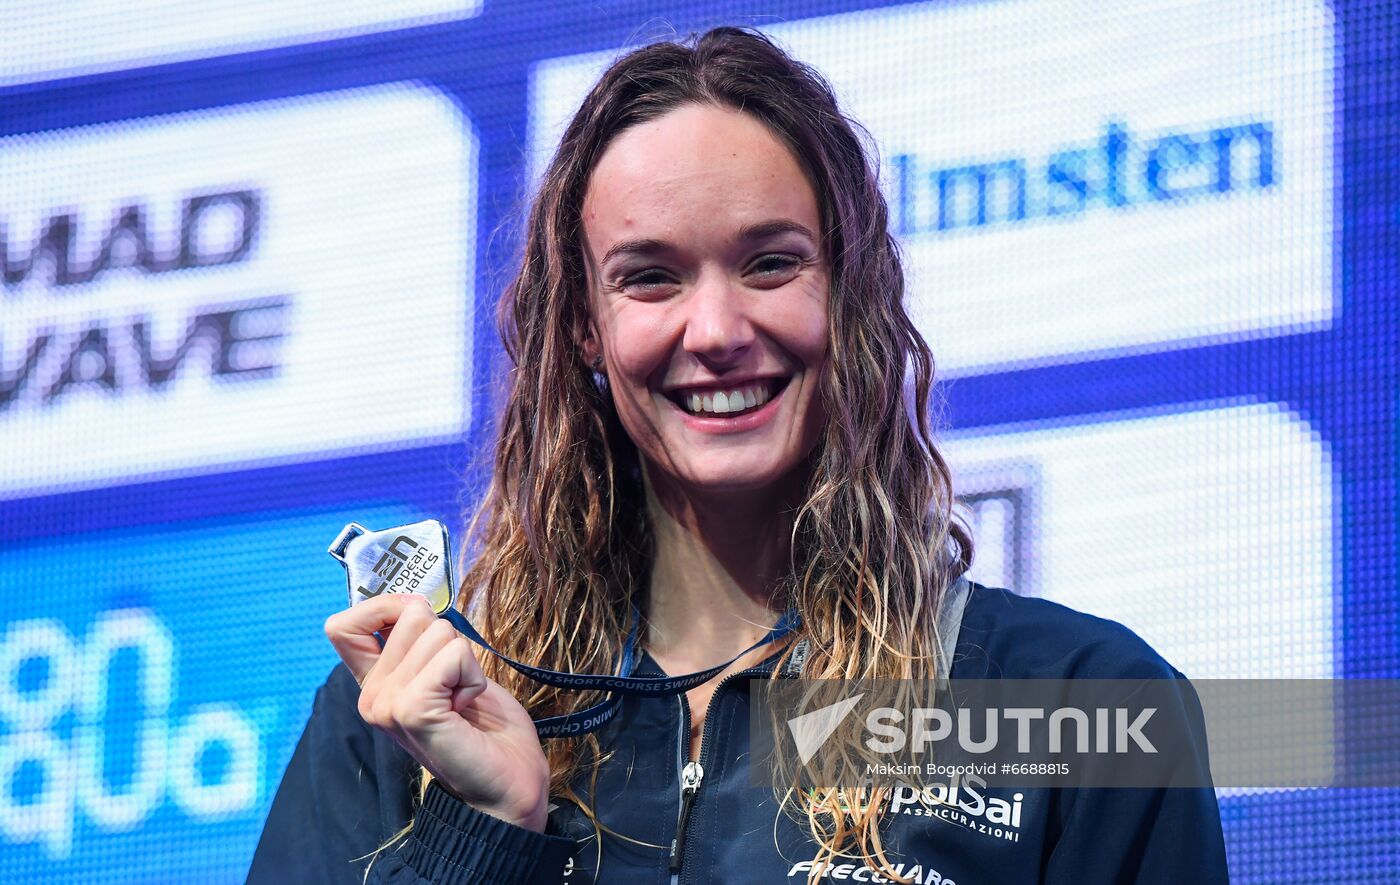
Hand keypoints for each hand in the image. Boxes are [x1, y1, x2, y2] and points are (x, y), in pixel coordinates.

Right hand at [324, 594, 549, 831]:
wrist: (508, 784)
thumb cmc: (484, 729)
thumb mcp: (446, 672)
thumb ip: (421, 642)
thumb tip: (416, 602)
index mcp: (375, 684)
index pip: (343, 625)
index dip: (385, 606)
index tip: (421, 624)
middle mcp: (372, 696)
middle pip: (410, 614)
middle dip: (448, 640)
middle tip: (455, 686)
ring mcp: (387, 705)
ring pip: (437, 631)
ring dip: (465, 660)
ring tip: (462, 701)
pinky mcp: (412, 711)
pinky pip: (453, 656)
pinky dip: (472, 675)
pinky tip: (466, 708)